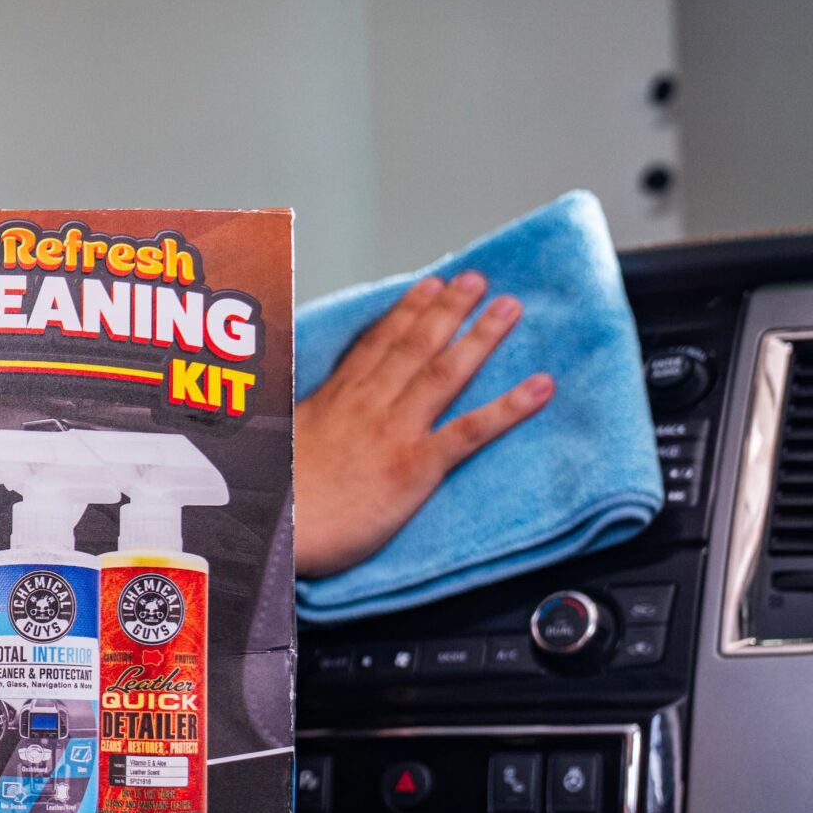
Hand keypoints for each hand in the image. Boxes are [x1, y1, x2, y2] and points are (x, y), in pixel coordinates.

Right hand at [293, 271, 550, 577]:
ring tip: (509, 309)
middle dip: (448, 309)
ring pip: (444, 373)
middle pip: (414, 346)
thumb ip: (303, 427)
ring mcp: (394, 432)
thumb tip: (308, 423)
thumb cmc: (272, 501)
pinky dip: (509, 407)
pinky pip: (470, 431)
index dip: (406, 312)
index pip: (376, 344)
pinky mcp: (414, 466)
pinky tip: (539, 388)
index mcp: (333, 401)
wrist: (272, 531)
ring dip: (480, 336)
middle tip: (476, 280)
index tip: (428, 287)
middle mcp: (367, 405)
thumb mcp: (276, 446)